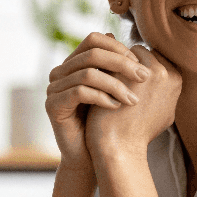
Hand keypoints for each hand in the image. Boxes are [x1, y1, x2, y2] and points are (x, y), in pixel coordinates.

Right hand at [45, 33, 151, 172]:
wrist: (91, 156)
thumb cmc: (108, 123)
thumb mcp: (118, 91)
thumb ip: (123, 69)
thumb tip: (139, 46)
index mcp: (76, 63)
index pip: (95, 39)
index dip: (119, 49)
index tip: (142, 65)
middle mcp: (61, 71)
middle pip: (92, 53)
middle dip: (122, 64)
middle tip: (144, 77)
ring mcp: (54, 87)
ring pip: (87, 74)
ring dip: (115, 85)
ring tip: (133, 99)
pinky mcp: (52, 105)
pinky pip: (79, 92)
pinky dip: (102, 98)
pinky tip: (117, 107)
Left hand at [86, 46, 182, 158]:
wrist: (120, 148)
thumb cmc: (139, 133)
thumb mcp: (163, 111)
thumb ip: (164, 89)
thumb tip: (162, 74)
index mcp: (175, 79)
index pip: (155, 58)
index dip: (137, 68)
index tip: (125, 81)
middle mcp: (164, 72)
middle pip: (140, 52)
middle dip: (125, 62)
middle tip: (111, 79)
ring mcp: (142, 71)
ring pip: (123, 53)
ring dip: (113, 63)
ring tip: (102, 80)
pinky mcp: (120, 73)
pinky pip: (108, 59)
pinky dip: (101, 68)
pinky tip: (94, 82)